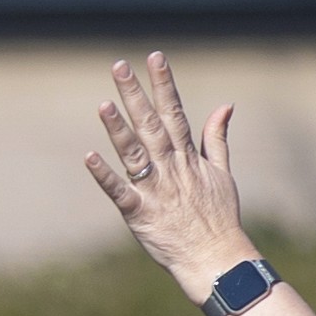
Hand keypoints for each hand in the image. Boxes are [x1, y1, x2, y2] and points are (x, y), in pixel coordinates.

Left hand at [81, 52, 261, 303]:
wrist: (216, 258)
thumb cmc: (219, 217)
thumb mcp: (222, 173)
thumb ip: (217, 137)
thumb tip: (225, 104)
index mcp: (188, 156)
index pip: (175, 112)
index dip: (164, 83)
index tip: (155, 56)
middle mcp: (171, 168)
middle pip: (151, 124)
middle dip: (135, 94)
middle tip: (119, 67)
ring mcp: (155, 190)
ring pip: (135, 153)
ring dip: (119, 129)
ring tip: (104, 104)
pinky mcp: (140, 214)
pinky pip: (120, 192)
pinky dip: (104, 176)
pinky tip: (89, 157)